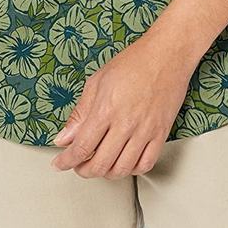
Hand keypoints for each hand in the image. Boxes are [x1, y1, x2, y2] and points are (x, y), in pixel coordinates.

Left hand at [50, 31, 193, 177]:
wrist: (167, 54)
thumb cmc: (134, 62)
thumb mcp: (97, 81)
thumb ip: (80, 113)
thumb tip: (64, 138)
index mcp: (106, 109)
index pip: (82, 147)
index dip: (67, 161)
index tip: (60, 163)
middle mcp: (126, 123)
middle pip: (100, 164)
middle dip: (84, 170)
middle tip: (78, 165)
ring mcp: (145, 131)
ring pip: (122, 169)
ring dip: (106, 173)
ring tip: (99, 164)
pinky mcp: (161, 133)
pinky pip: (146, 164)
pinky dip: (132, 170)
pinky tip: (124, 161)